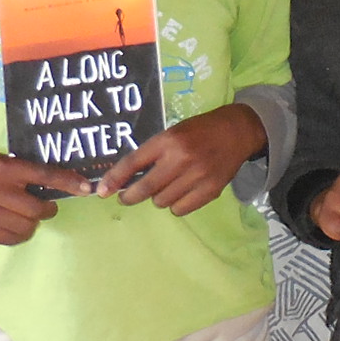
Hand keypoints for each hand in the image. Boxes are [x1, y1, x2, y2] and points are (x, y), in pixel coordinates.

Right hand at [0, 144, 91, 244]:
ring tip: (28, 214)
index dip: (67, 183)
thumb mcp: (1, 160)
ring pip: (26, 226)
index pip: (43, 176)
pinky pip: (10, 239)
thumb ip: (25, 172)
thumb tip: (64, 184)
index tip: (87, 188)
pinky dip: (20, 233)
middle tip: (46, 205)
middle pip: (37, 208)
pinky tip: (15, 224)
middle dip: (48, 208)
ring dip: (34, 222)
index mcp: (2, 169)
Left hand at [100, 103, 264, 213]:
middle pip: (146, 189)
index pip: (133, 163)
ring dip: (158, 198)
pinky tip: (181, 193)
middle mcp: (181, 159)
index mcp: (169, 141)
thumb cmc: (199, 131)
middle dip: (130, 196)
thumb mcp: (173, 134)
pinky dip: (176, 205)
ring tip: (167, 186)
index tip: (103, 191)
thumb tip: (126, 180)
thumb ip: (153, 154)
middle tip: (127, 197)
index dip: (115, 179)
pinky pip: (180, 209)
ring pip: (162, 201)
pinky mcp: (210, 190)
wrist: (237, 131)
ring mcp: (197, 176)